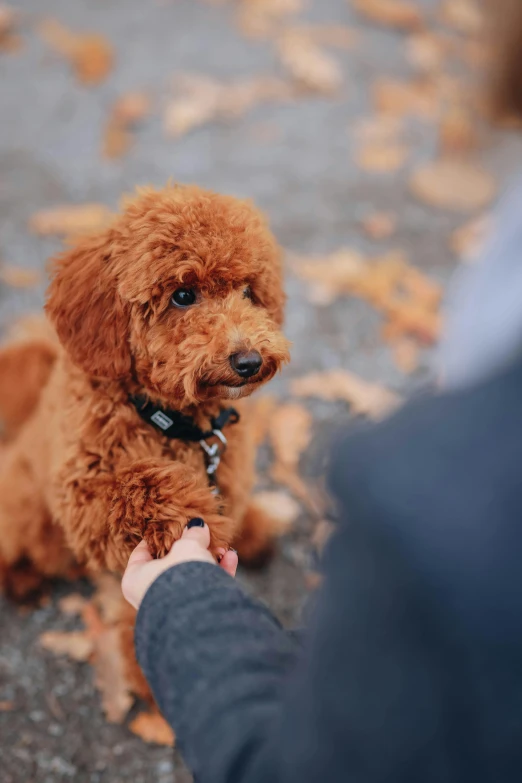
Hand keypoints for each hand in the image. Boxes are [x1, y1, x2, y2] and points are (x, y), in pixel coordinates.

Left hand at [121, 518, 238, 609]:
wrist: (198, 616)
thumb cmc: (181, 577)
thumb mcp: (187, 546)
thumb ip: (192, 534)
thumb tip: (198, 526)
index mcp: (135, 578)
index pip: (143, 551)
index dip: (159, 535)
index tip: (174, 524)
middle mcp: (151, 594)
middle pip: (172, 563)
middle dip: (193, 547)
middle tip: (206, 535)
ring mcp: (172, 604)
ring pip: (192, 576)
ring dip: (210, 560)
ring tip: (224, 549)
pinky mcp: (193, 612)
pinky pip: (205, 589)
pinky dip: (217, 574)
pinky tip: (231, 559)